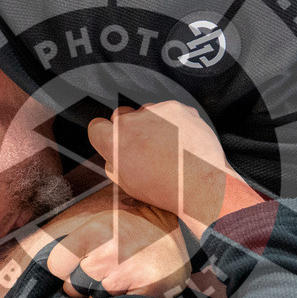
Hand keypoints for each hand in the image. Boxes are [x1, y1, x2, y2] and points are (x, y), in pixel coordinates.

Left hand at [47, 198, 190, 297]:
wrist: (183, 235)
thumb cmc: (135, 231)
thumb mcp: (103, 221)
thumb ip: (74, 241)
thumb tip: (35, 263)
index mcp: (94, 230)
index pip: (55, 265)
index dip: (65, 270)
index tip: (77, 268)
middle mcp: (108, 250)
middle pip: (73, 288)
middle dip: (84, 287)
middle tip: (108, 274)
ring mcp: (127, 272)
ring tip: (124, 280)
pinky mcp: (146, 289)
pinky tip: (137, 289)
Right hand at [87, 101, 237, 234]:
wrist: (200, 185)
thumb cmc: (166, 190)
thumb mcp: (128, 185)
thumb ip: (114, 163)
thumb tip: (113, 155)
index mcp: (113, 142)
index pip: (96, 126)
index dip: (105, 135)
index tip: (114, 140)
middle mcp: (130, 122)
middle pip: (121, 116)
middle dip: (130, 129)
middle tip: (145, 147)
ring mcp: (154, 112)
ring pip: (146, 112)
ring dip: (153, 125)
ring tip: (168, 148)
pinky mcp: (175, 108)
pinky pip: (168, 111)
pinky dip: (173, 122)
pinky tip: (180, 141)